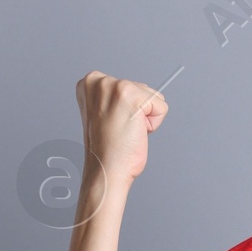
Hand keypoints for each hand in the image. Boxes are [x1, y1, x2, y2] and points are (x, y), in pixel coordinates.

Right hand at [75, 71, 168, 190]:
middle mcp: (99, 80)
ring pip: (152, 97)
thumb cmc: (107, 150)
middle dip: (137, 112)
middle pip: (141, 89)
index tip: (112, 124)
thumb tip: (136, 96)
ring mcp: (115, 86)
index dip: (127, 110)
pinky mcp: (132, 96)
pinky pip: (161, 107)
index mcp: (90, 83)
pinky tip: (135, 133)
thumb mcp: (105, 114)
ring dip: (144, 118)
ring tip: (126, 132)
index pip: (128, 86)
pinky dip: (153, 124)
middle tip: (120, 130)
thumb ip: (115, 99)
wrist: (106, 170)